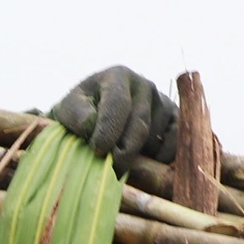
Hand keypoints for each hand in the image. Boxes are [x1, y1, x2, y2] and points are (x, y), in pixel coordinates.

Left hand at [49, 66, 177, 172]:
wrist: (96, 115)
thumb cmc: (80, 113)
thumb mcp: (68, 110)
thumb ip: (76, 115)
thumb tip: (90, 125)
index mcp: (118, 76)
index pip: (118, 104)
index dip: (109, 129)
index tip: (98, 151)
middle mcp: (144, 85)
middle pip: (139, 123)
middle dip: (124, 149)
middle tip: (111, 168)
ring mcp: (162, 101)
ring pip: (155, 135)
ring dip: (139, 153)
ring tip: (120, 161)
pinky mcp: (174, 118)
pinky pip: (175, 140)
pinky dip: (164, 155)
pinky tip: (148, 163)